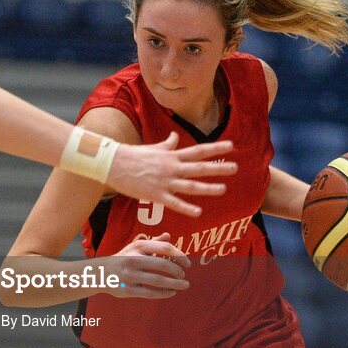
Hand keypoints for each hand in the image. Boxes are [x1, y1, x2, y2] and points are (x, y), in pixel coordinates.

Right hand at [106, 233, 191, 298]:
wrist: (99, 273)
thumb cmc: (122, 259)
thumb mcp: (134, 247)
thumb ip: (153, 243)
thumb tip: (168, 236)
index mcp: (138, 246)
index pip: (164, 248)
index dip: (179, 256)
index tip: (188, 263)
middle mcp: (134, 259)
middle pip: (162, 265)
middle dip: (177, 271)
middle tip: (184, 275)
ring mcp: (130, 275)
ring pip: (158, 280)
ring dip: (175, 284)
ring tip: (184, 285)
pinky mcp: (128, 290)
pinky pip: (150, 293)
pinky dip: (164, 293)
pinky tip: (171, 292)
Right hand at [107, 133, 236, 216]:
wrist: (112, 164)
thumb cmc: (132, 155)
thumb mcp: (153, 147)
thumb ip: (167, 144)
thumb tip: (175, 136)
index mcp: (171, 156)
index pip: (198, 151)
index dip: (215, 148)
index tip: (231, 146)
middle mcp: (171, 167)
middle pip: (199, 167)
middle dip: (218, 167)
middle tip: (235, 167)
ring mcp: (165, 181)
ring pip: (190, 185)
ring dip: (208, 188)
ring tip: (223, 189)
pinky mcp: (156, 195)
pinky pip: (175, 203)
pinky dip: (187, 208)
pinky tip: (198, 212)